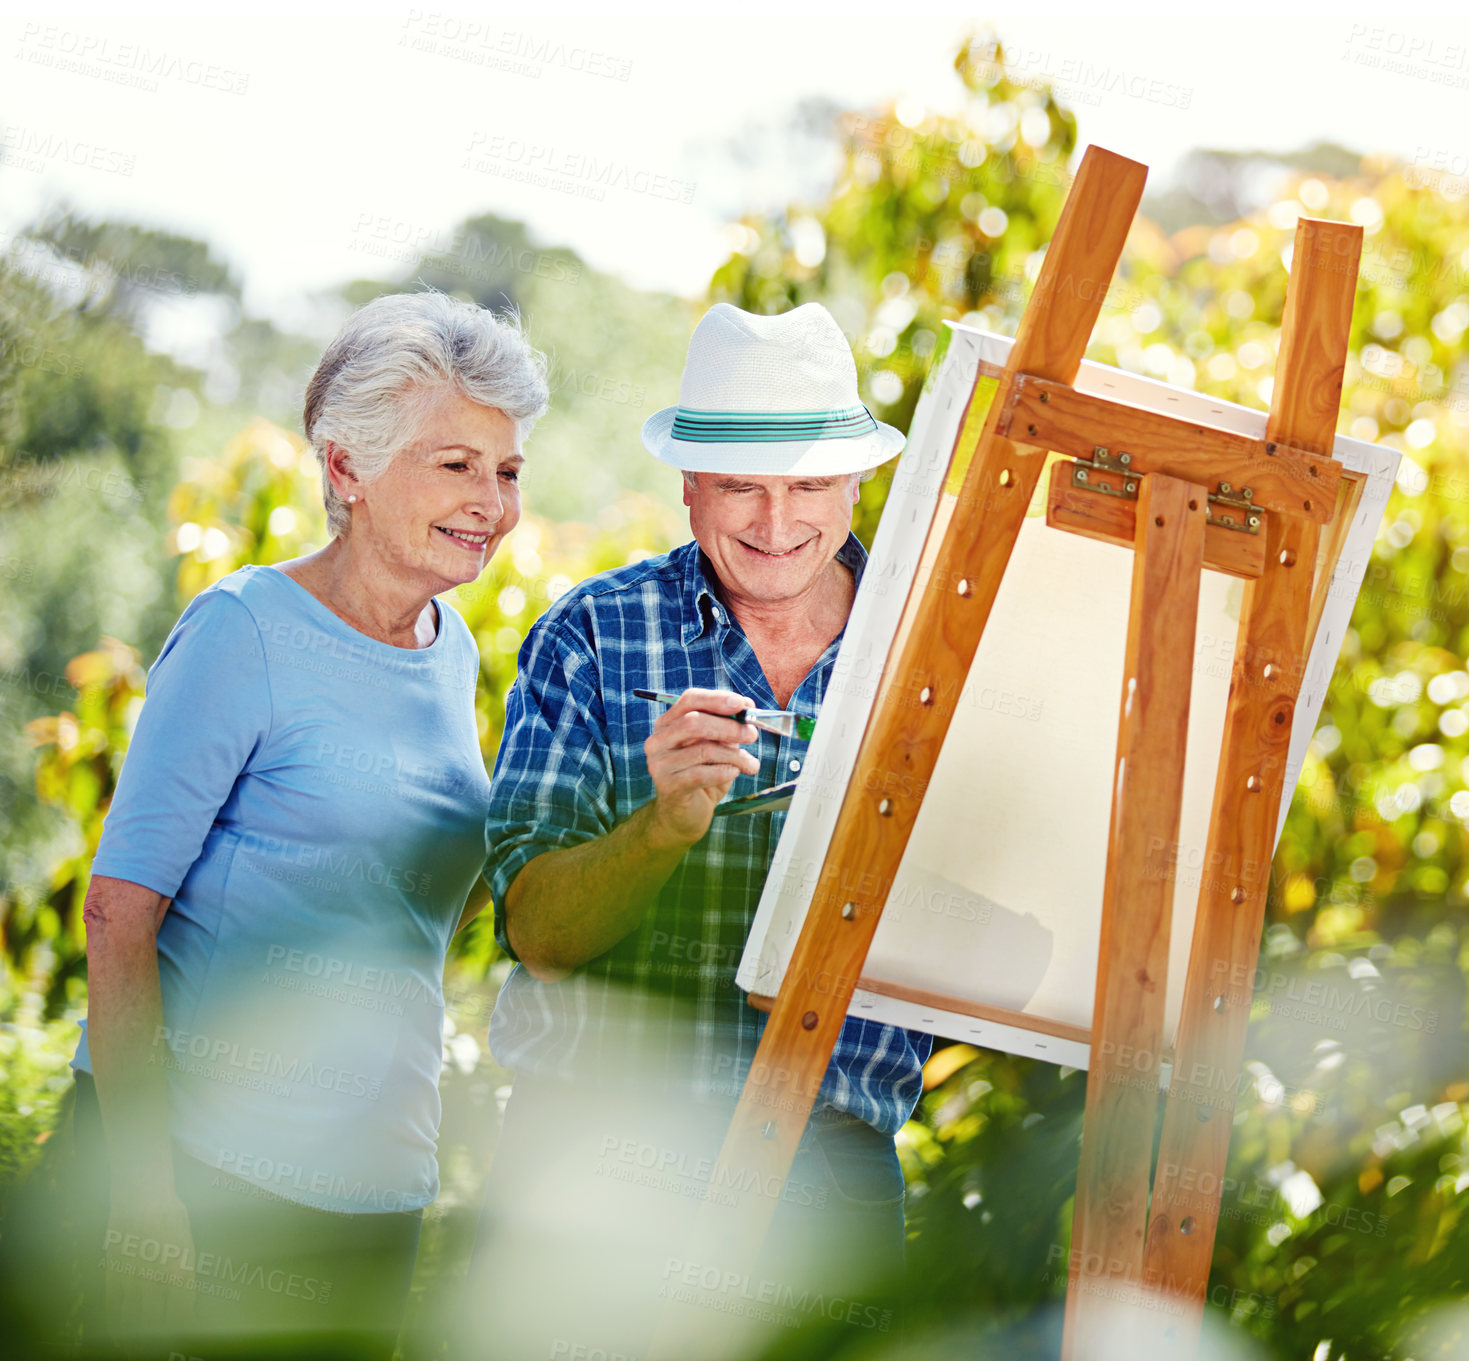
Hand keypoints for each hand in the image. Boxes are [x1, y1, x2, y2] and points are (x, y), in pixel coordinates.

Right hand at [104, 1187, 196, 1348]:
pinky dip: (116, 1325)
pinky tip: (120, 1334)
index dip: (181, 1331)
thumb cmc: (169, 1212)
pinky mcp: (113, 1273)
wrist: (140, 1191)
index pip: (181, 1313)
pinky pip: (113, 1308)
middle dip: (158, 1339)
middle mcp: (157, 1277)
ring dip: (135, 1338)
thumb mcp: (187, 1239)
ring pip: (132, 1320)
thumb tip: (185, 1298)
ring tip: (137, 1348)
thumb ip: (185, 1270)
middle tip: (159, 1347)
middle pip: (156, 1322)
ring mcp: (133, 1276)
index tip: (180, 1340)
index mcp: (181, 1268)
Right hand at [644, 688, 760, 847]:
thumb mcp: (715, 745)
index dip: (717, 699)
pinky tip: (734, 773)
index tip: (743, 704)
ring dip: (734, 755)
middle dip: (729, 726)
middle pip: (693, 722)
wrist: (685, 813)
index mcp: (668, 723)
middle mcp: (658, 741)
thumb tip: (747, 708)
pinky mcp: (668, 786)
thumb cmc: (702, 774)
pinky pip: (702, 774)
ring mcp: (660, 764)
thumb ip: (725, 726)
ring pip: (703, 750)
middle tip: (752, 734)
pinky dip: (724, 772)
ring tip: (750, 763)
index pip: (689, 700)